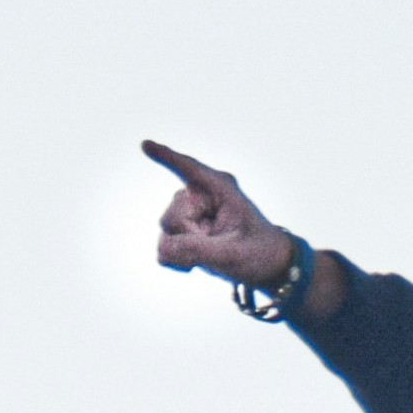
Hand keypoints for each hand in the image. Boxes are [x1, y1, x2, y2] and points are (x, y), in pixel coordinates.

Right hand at [145, 138, 341, 321]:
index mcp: (220, 189)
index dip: (166, 156)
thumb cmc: (259, 252)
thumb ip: (197, 249)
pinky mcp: (183, 232)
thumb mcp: (233, 253)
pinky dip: (176, 259)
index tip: (145, 145)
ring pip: (166, 231)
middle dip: (189, 237)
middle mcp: (201, 196)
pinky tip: (195, 263)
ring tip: (212, 254)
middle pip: (171, 216)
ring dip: (184, 250)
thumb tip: (163, 248)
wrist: (267, 267)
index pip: (189, 169)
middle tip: (217, 246)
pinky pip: (164, 247)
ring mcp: (191, 214)